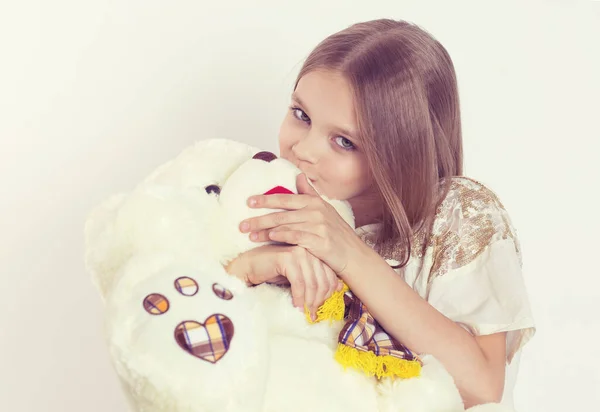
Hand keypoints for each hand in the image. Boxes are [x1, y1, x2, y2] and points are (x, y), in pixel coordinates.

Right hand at [224, 244, 341, 319]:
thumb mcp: (300, 276)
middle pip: (323, 280)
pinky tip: (296, 305)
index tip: (320, 308)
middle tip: (312, 314)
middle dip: (319, 300)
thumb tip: (339, 288)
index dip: (328, 295)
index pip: (331, 276)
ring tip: (305, 312)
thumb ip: (317, 278)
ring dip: (309, 301)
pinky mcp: (287, 258)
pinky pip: (299, 283)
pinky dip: (299, 297)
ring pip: (312, 283)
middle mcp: (309, 249)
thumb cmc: (274, 271)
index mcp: (315, 251)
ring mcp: (298, 252)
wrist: (248, 266)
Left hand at [239, 173, 362, 274]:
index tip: (248, 202)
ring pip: (284, 226)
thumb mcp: (325, 210)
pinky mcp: (319, 241)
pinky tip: (268, 239)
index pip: (285, 198)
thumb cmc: (336, 234)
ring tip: (249, 235)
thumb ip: (309, 193)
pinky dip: (280, 237)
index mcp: (314, 202)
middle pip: (280, 214)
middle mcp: (316, 211)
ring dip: (264, 231)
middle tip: (241, 225)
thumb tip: (299, 175)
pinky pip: (294, 237)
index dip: (265, 199)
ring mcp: (318, 226)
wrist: (353, 255)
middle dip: (258, 218)